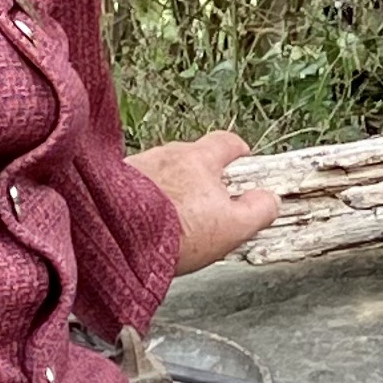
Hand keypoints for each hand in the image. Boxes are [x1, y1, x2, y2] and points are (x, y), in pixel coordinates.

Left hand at [130, 132, 277, 272]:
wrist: (117, 239)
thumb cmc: (176, 231)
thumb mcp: (232, 227)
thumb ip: (257, 211)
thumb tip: (270, 200)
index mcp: (200, 158)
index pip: (227, 142)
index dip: (238, 153)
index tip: (243, 163)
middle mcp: (167, 154)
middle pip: (192, 158)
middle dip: (201, 177)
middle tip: (205, 206)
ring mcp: (137, 166)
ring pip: (162, 171)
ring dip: (169, 188)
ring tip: (170, 220)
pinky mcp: (112, 183)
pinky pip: (135, 186)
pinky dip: (143, 199)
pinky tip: (145, 223)